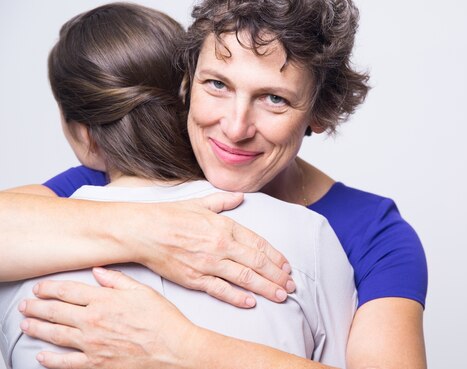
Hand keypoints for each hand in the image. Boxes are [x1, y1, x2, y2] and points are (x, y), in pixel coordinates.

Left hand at [19, 268, 198, 368]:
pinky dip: (50, 360)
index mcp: (105, 300)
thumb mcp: (143, 291)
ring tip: (27, 323)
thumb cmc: (163, 320)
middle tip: (27, 305)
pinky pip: (66, 363)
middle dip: (37, 307)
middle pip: (56, 311)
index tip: (40, 288)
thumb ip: (117, 280)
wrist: (174, 348)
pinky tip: (42, 356)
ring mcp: (92, 344)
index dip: (49, 288)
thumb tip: (98, 271)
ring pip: (56, 334)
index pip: (68, 291)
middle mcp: (94, 321)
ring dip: (38, 328)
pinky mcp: (96, 364)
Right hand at [132, 191, 294, 307]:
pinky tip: (251, 302)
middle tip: (291, 286)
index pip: (258, 243)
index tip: (286, 266)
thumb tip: (240, 196)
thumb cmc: (170, 215)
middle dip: (277, 275)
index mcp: (225, 226)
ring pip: (245, 277)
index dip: (275, 256)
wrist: (143, 230)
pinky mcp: (194, 278)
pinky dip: (237, 297)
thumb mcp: (200, 203)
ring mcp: (209, 263)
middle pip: (257, 262)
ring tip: (281, 295)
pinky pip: (221, 290)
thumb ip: (223, 201)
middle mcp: (221, 245)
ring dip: (266, 287)